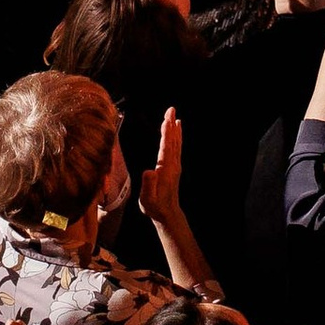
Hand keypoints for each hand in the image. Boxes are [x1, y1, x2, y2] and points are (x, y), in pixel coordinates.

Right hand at [138, 105, 185, 228]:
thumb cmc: (155, 207)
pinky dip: (176, 137)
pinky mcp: (174, 168)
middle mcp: (173, 165)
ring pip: (176, 143)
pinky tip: (176, 131)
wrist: (167, 214)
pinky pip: (176, 148)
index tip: (167, 119)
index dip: (166, 132)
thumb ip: (148, 185)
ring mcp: (175, 166)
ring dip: (174, 129)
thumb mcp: (148, 199)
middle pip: (173, 141)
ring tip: (174, 116)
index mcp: (165, 169)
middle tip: (171, 109)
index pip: (166, 147)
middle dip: (171, 125)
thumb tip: (149, 171)